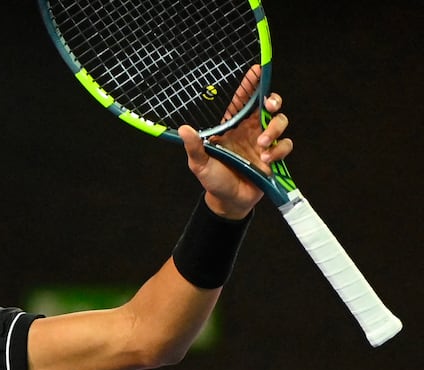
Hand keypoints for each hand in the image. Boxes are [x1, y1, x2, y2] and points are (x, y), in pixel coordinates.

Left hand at [178, 65, 293, 218]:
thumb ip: (194, 147)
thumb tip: (183, 129)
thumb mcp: (200, 164)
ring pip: (280, 122)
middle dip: (273, 100)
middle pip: (269, 105)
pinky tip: (265, 160)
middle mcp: (251, 129)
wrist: (228, 201)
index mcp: (233, 126)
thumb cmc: (213, 179)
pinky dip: (278, 150)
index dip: (251, 84)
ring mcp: (264, 142)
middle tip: (269, 105)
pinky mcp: (274, 156)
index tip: (256, 69)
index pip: (243, 100)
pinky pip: (285, 145)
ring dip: (274, 130)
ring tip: (261, 145)